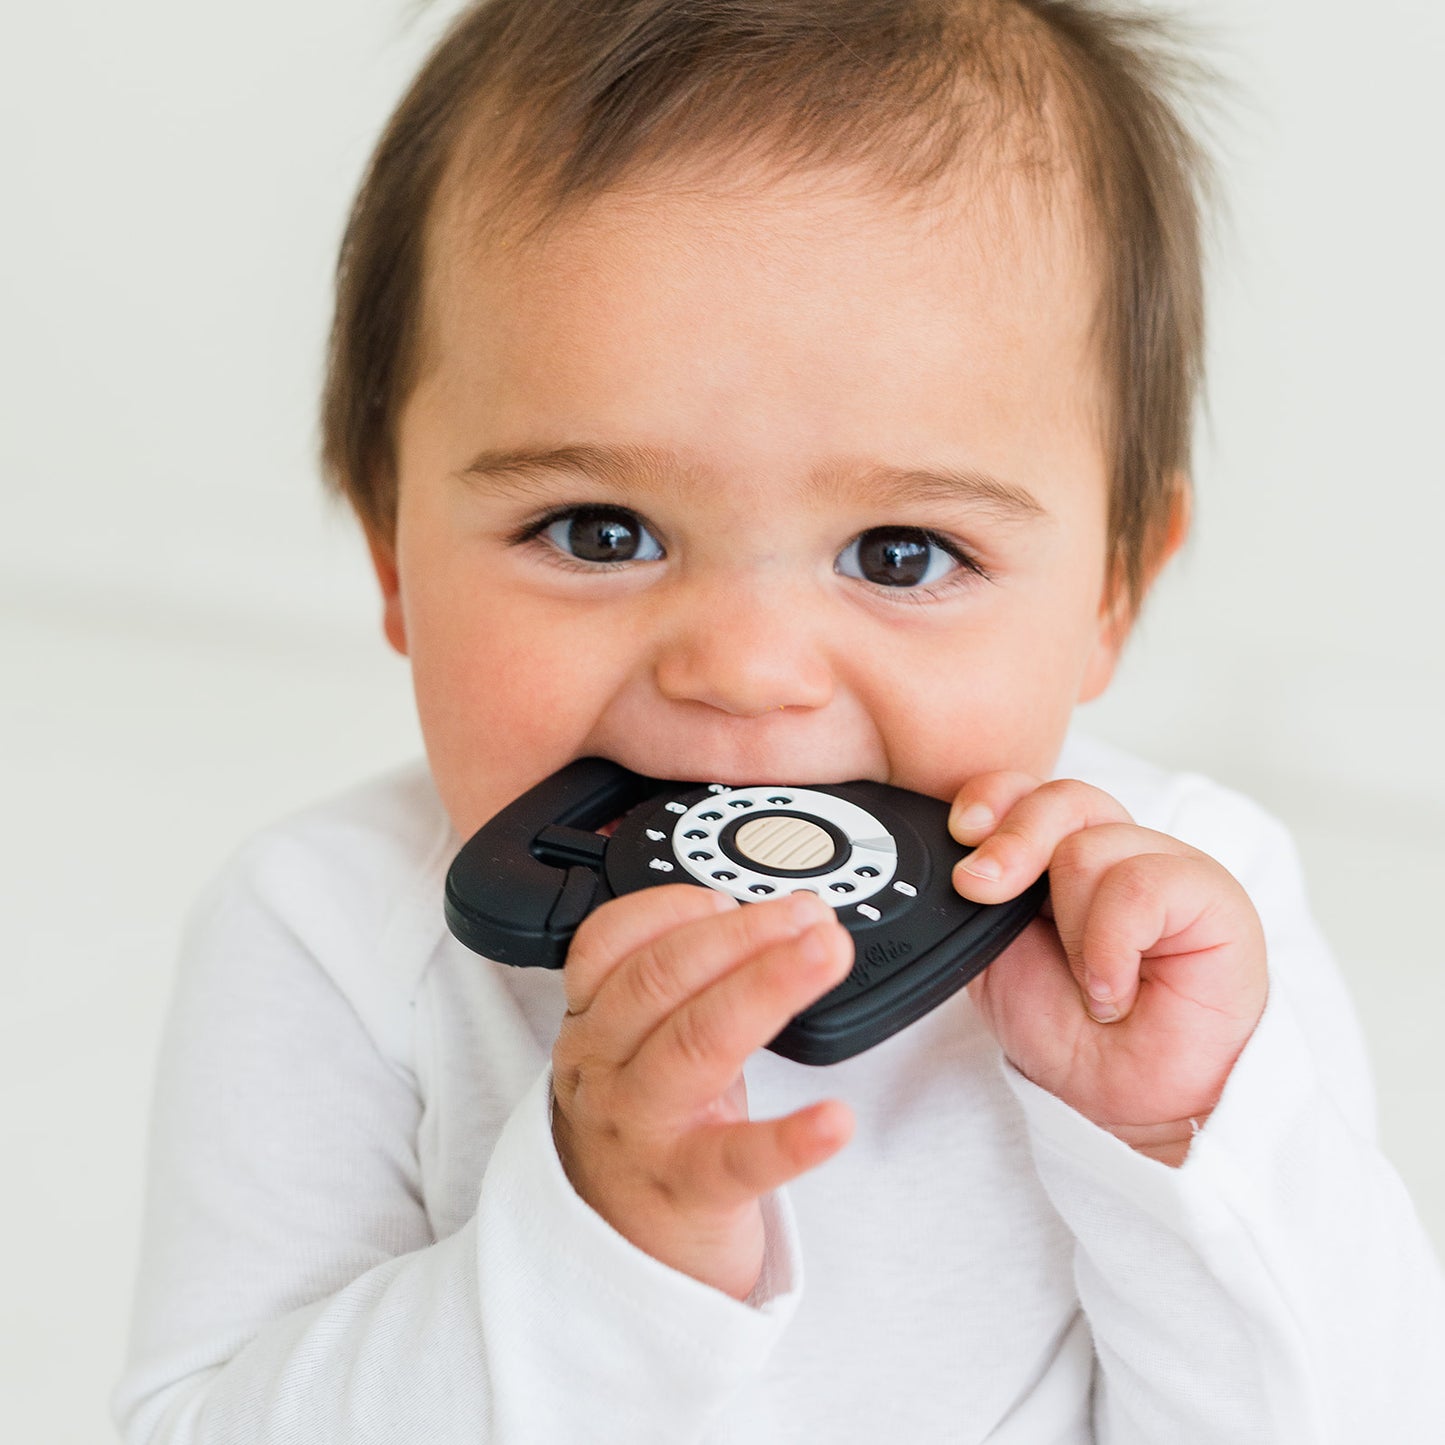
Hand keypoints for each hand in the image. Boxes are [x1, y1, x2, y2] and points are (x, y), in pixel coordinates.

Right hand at [551, 885, 854, 1298]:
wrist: (621, 1253)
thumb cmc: (648, 1129)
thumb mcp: (641, 1046)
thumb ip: (682, 983)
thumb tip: (768, 916)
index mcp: (594, 1023)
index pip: (607, 943)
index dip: (672, 908)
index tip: (732, 898)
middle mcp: (605, 1069)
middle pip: (660, 981)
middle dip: (743, 935)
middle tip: (811, 916)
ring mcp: (641, 1132)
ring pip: (694, 1045)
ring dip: (767, 987)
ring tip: (827, 955)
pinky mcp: (687, 1193)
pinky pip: (738, 1162)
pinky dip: (791, 1138)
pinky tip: (836, 1119)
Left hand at [950, 774, 1268, 1165]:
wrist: (1122, 1100)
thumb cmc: (1067, 1029)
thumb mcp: (992, 954)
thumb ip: (976, 896)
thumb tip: (956, 854)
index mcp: (1061, 852)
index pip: (1028, 789)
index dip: (991, 798)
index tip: (960, 835)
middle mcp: (1115, 848)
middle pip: (1061, 797)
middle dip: (1012, 841)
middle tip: (983, 889)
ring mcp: (1167, 866)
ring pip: (1092, 846)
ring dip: (1071, 929)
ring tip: (1087, 982)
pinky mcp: (1213, 896)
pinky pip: (1141, 887)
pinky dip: (1111, 946)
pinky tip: (1114, 991)